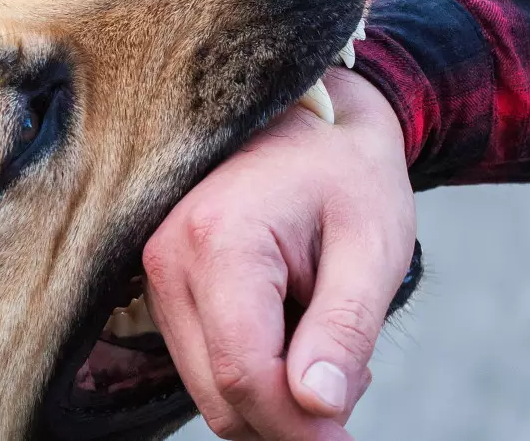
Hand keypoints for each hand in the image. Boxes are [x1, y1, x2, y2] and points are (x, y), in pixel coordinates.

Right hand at [143, 68, 415, 439]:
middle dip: (289, 415)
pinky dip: (252, 371)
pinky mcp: (164, 283)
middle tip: (351, 381)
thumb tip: (318, 411)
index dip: (301, 428)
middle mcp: (170, 258)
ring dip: (272, 394)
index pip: (246, 374)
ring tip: (327, 348)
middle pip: (221, 393)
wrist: (310, 119)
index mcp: (221, 241)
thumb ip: (344, 331)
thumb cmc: (349, 176)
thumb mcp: (371, 247)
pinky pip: (203, 362)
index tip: (347, 440)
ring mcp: (158, 271)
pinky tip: (296, 335)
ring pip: (209, 387)